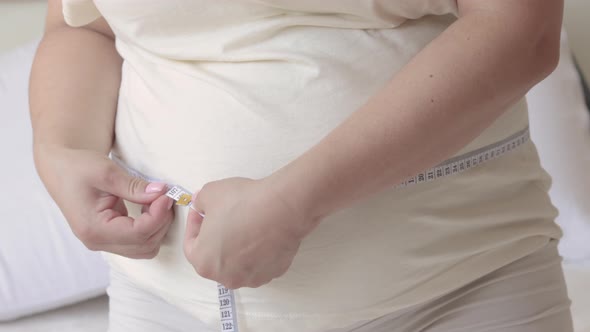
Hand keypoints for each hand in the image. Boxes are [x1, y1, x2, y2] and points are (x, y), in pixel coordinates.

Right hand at [34, 145, 174, 258]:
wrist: (61, 169)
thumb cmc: (78, 167)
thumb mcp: (106, 172)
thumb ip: (134, 186)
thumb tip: (161, 193)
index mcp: (93, 229)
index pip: (138, 233)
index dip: (159, 215)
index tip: (166, 194)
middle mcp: (98, 242)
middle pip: (146, 244)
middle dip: (161, 221)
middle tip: (165, 195)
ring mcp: (104, 243)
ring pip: (146, 248)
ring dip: (159, 226)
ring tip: (157, 201)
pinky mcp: (111, 238)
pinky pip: (140, 242)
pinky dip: (152, 228)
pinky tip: (151, 208)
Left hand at [183, 177, 317, 288]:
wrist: (281, 209)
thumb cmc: (242, 203)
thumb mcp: (210, 193)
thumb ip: (200, 201)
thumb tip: (201, 204)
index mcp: (204, 262)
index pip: (191, 245)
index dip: (194, 224)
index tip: (201, 211)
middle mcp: (226, 277)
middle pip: (215, 258)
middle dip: (216, 238)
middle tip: (221, 218)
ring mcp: (252, 278)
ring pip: (238, 262)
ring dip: (237, 246)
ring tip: (244, 224)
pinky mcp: (273, 272)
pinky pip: (260, 261)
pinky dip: (258, 249)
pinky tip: (262, 231)